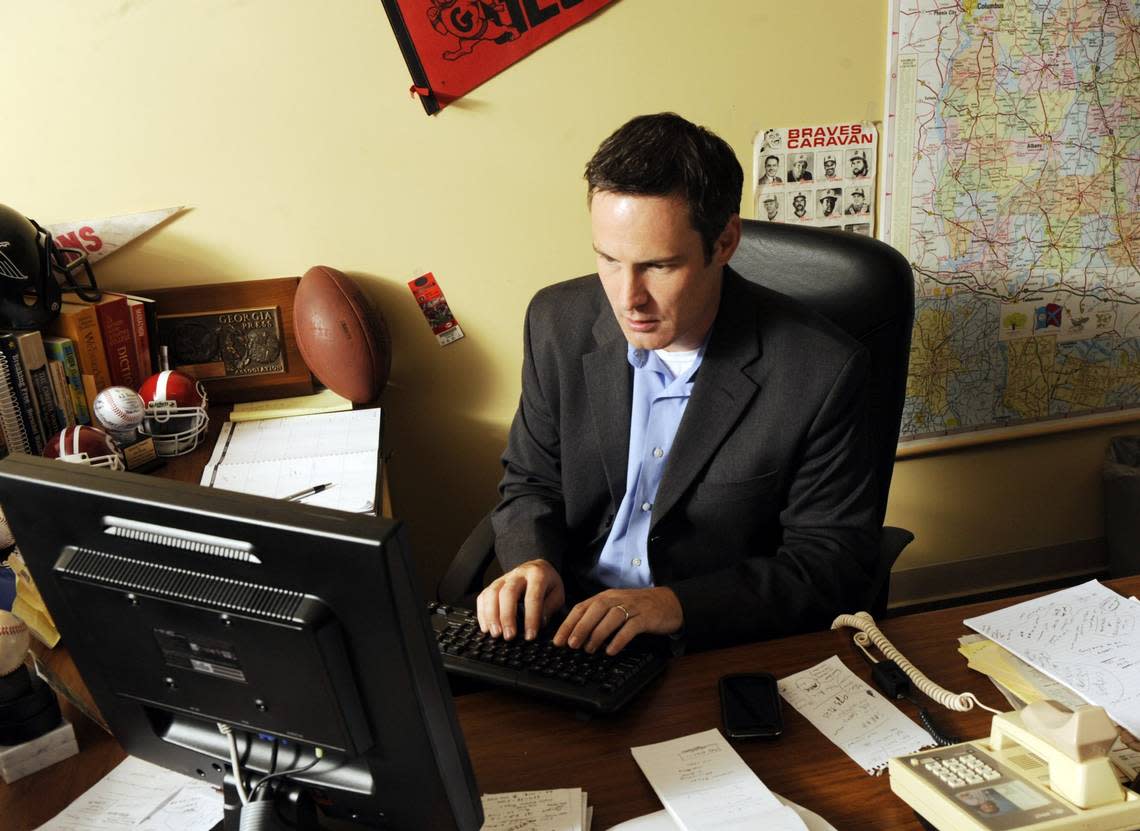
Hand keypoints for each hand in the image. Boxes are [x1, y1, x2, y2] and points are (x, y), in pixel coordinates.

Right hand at [476, 559, 564, 641]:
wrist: (537, 567)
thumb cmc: (548, 584)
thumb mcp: (558, 594)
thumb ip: (550, 608)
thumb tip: (539, 624)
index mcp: (537, 575)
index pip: (532, 597)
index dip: (531, 618)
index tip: (530, 636)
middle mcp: (518, 574)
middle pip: (508, 593)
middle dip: (507, 616)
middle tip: (509, 636)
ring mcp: (503, 578)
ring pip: (492, 593)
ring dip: (491, 615)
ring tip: (495, 633)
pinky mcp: (493, 584)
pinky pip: (483, 596)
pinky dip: (482, 613)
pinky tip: (486, 627)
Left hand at [553, 587, 682, 655]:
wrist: (669, 602)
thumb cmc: (639, 608)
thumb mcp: (615, 607)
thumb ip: (598, 617)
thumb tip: (576, 636)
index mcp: (606, 597)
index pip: (582, 607)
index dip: (568, 623)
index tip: (558, 640)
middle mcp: (617, 599)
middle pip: (595, 610)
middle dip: (580, 627)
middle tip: (571, 645)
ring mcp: (632, 607)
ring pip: (611, 617)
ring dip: (598, 634)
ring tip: (589, 649)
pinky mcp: (646, 617)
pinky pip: (630, 627)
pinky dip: (619, 639)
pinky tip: (611, 650)